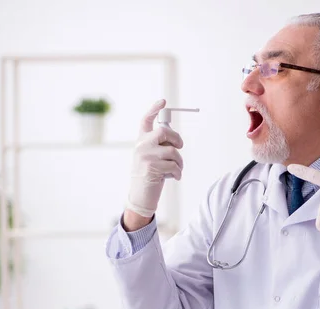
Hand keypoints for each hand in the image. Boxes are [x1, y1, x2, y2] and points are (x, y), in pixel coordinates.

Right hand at [126, 99, 183, 217]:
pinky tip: (174, 177)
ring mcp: (145, 156)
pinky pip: (174, 165)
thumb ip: (158, 146)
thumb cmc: (149, 176)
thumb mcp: (150, 157)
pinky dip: (178, 172)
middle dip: (177, 139)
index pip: (146, 120)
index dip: (154, 109)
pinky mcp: (152, 167)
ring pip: (173, 151)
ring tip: (176, 169)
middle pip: (164, 132)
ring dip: (180, 162)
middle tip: (179, 147)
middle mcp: (141, 145)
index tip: (163, 101)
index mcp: (140, 141)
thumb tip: (174, 138)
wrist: (140, 196)